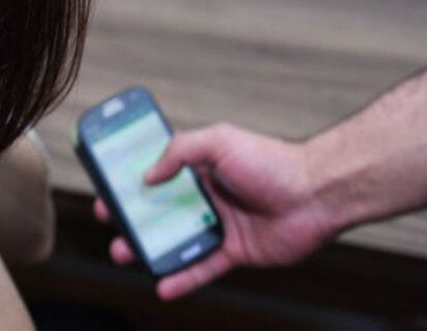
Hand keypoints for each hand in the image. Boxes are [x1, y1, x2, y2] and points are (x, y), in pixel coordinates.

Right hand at [94, 123, 333, 300]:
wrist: (316, 193)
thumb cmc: (271, 161)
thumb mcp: (219, 141)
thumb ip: (180, 151)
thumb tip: (148, 176)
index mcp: (201, 168)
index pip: (157, 174)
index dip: (132, 182)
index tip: (109, 187)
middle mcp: (206, 196)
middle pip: (160, 210)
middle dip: (131, 216)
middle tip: (110, 220)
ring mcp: (220, 224)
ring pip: (175, 240)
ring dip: (148, 248)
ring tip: (123, 253)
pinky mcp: (235, 251)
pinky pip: (203, 267)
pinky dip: (182, 277)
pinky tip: (163, 285)